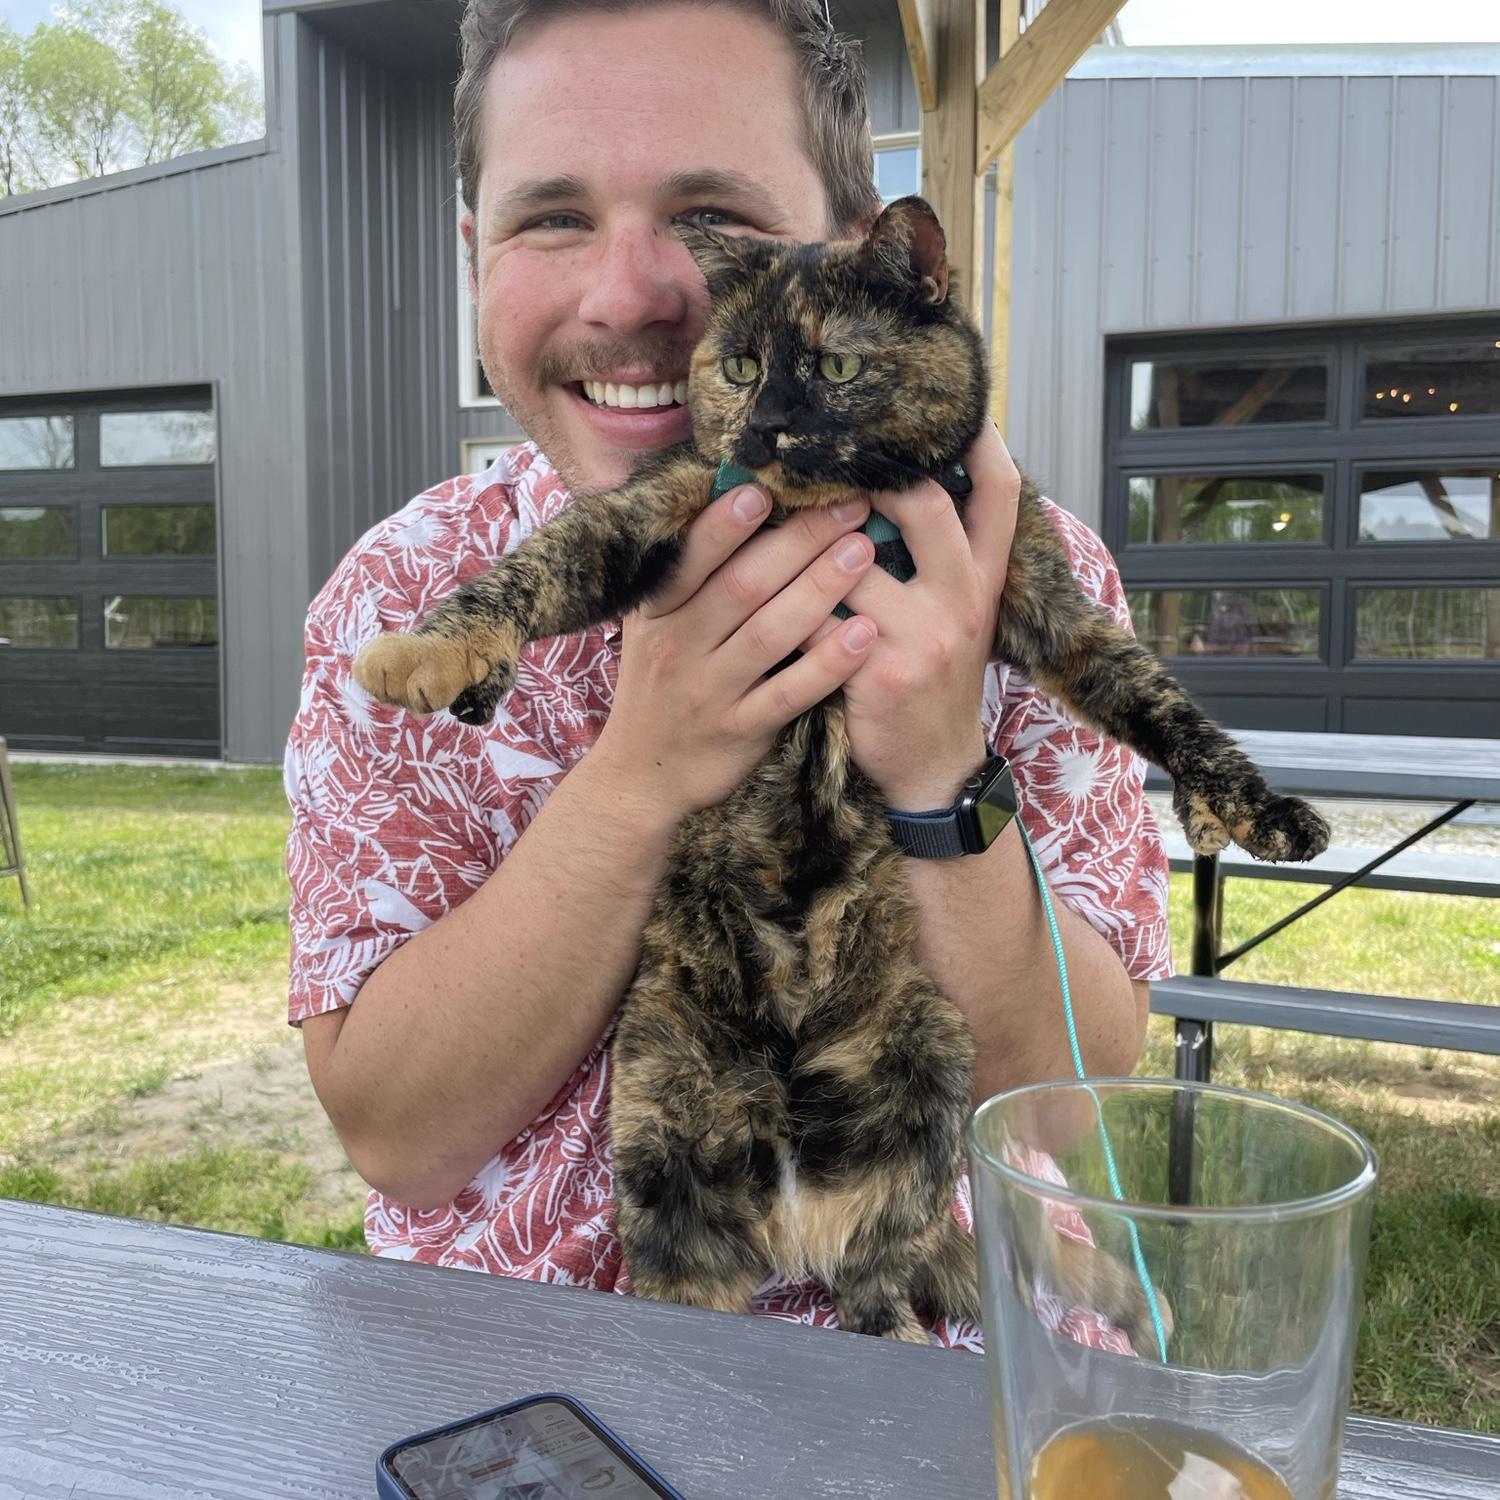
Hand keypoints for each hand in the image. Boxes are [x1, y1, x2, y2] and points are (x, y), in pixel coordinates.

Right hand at [590, 484, 879, 816]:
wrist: (641, 774)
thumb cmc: (660, 681)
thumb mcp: (652, 624)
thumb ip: (685, 571)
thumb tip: (730, 492)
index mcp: (657, 611)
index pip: (691, 558)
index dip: (726, 523)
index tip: (767, 488)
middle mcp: (678, 647)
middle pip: (743, 586)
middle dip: (799, 542)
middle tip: (849, 506)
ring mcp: (709, 692)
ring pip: (770, 634)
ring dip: (820, 589)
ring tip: (863, 552)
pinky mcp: (740, 731)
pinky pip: (790, 693)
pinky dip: (827, 664)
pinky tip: (865, 635)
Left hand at [809, 422, 1020, 808]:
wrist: (934, 769)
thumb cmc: (933, 680)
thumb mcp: (958, 616)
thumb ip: (939, 559)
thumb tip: (897, 487)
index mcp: (983, 579)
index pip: (998, 494)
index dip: (980, 443)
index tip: (950, 407)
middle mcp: (964, 598)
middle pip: (927, 507)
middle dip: (874, 477)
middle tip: (827, 456)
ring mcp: (926, 635)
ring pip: (855, 560)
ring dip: (809, 541)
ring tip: (772, 512)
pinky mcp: (881, 671)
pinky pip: (820, 620)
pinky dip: (787, 606)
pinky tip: (758, 596)